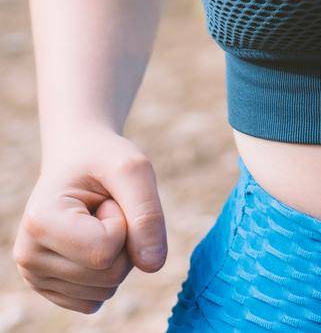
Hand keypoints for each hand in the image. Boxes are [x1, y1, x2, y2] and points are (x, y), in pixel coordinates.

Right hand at [12, 127, 166, 314]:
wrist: (76, 160)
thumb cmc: (104, 160)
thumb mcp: (134, 169)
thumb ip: (148, 214)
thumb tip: (153, 266)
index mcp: (39, 222)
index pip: (106, 251)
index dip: (124, 222)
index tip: (105, 199)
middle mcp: (28, 256)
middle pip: (109, 275)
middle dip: (125, 240)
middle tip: (104, 210)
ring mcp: (35, 276)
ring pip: (106, 289)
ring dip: (118, 255)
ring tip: (96, 223)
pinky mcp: (49, 289)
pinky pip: (96, 301)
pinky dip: (107, 274)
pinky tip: (91, 244)